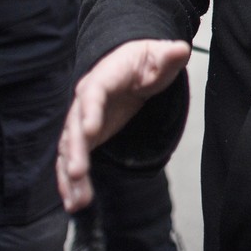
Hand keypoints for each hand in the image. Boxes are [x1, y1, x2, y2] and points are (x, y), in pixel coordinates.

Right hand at [56, 38, 190, 211]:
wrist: (131, 67)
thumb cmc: (145, 62)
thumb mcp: (159, 56)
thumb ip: (168, 55)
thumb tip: (180, 49)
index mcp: (103, 78)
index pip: (93, 93)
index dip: (90, 111)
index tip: (91, 130)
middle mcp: (86, 101)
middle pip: (75, 127)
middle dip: (75, 151)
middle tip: (76, 172)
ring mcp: (83, 122)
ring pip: (70, 150)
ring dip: (69, 175)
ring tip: (75, 201)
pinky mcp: (86, 139)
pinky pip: (74, 161)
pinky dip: (72, 182)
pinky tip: (75, 202)